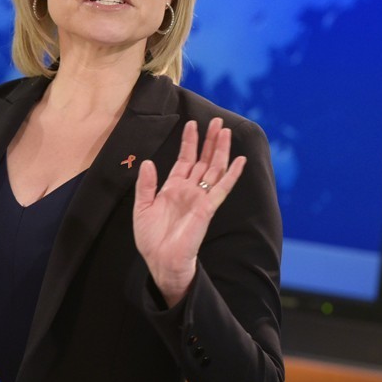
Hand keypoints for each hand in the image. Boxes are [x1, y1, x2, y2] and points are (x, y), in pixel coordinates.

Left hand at [133, 118, 245, 306]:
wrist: (161, 260)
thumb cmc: (151, 239)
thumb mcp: (142, 208)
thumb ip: (145, 185)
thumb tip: (147, 162)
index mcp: (173, 188)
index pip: (185, 159)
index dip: (189, 141)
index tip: (191, 124)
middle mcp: (189, 189)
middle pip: (203, 159)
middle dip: (209, 140)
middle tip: (216, 121)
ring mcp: (200, 197)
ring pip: (214, 168)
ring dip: (220, 150)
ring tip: (225, 131)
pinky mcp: (208, 208)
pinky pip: (222, 187)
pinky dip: (232, 174)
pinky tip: (240, 160)